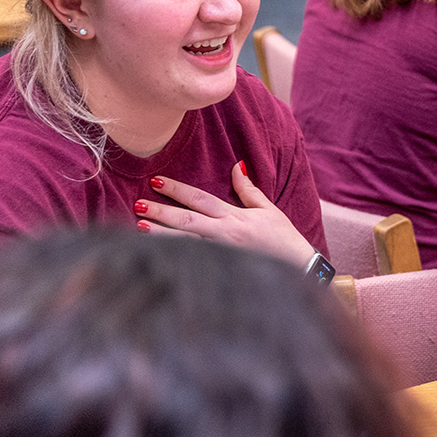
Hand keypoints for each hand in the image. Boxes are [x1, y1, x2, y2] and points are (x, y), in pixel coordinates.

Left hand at [136, 163, 316, 268]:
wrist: (298, 269)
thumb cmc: (283, 239)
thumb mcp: (268, 210)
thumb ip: (248, 190)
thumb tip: (236, 166)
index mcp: (234, 217)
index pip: (199, 199)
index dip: (177, 189)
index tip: (156, 181)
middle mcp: (224, 234)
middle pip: (186, 220)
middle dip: (161, 211)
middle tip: (138, 203)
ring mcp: (221, 254)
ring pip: (184, 243)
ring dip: (161, 234)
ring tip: (139, 227)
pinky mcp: (222, 269)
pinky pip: (193, 261)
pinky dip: (174, 256)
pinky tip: (156, 253)